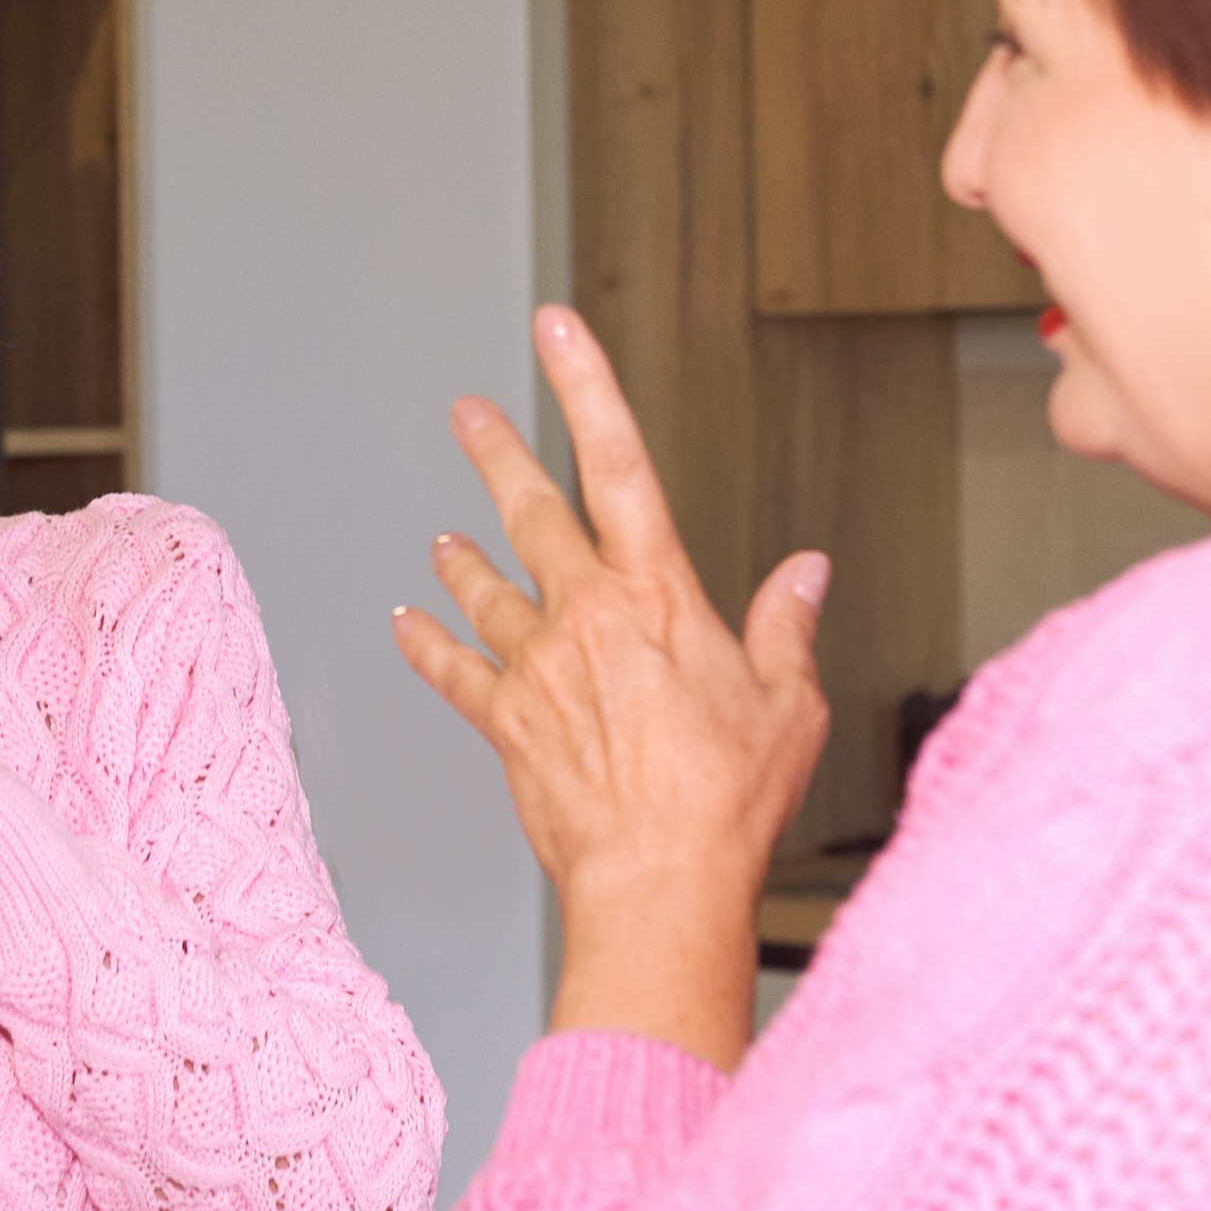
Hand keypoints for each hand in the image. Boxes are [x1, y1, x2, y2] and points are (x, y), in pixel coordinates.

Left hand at [394, 304, 830, 1069]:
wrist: (660, 881)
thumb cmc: (729, 800)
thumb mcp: (789, 702)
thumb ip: (787, 627)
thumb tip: (805, 571)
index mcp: (659, 594)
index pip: (621, 461)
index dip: (586, 386)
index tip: (555, 330)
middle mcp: (587, 615)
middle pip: (533, 512)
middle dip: (499, 454)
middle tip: (469, 412)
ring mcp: (537, 667)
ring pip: (486, 588)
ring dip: (462, 558)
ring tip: (442, 535)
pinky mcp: (505, 723)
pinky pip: (453, 673)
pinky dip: (428, 646)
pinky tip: (405, 626)